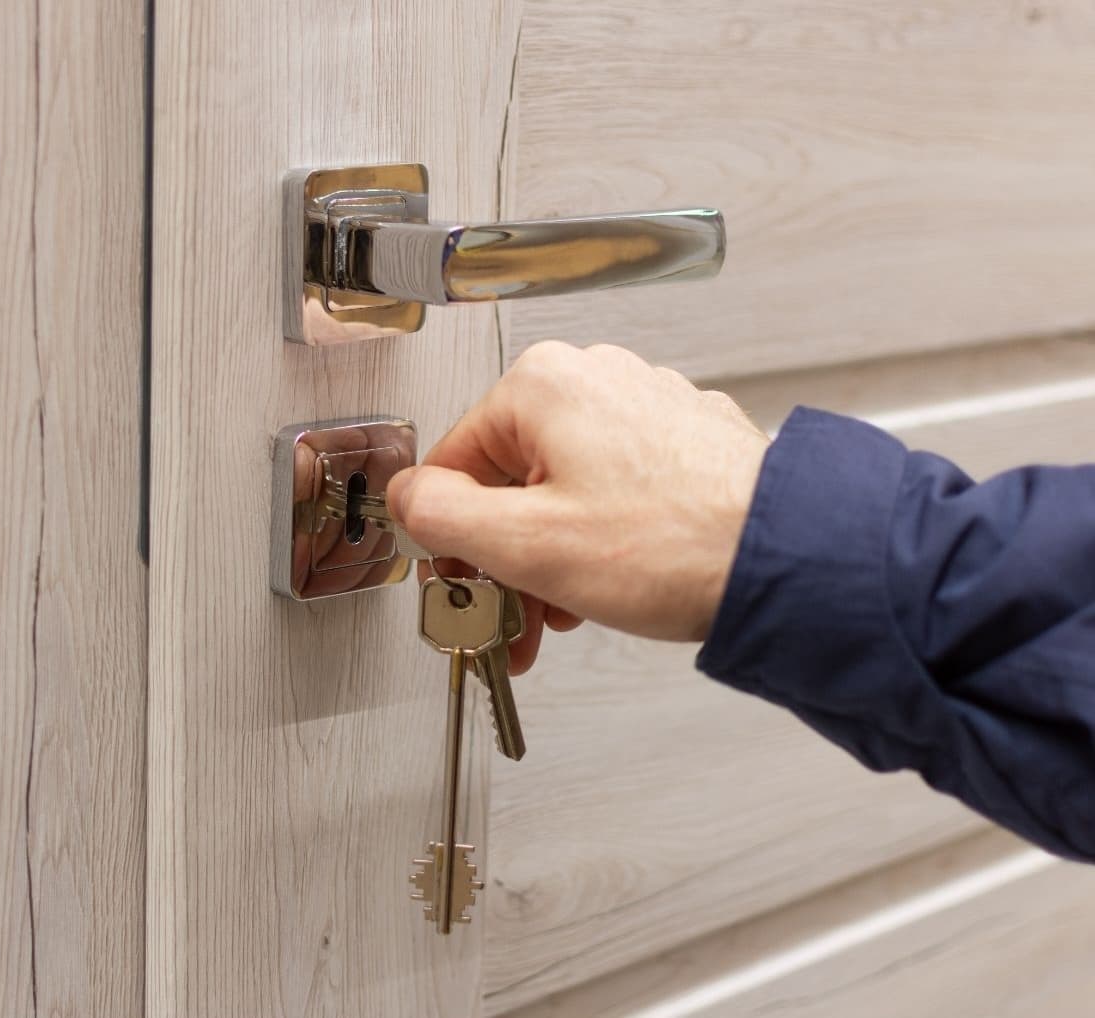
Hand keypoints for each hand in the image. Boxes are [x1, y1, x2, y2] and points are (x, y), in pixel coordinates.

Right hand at [386, 341, 768, 669]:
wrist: (791, 561)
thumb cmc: (678, 546)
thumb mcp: (525, 544)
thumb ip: (440, 517)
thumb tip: (406, 500)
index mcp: (543, 386)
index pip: (451, 464)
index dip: (449, 541)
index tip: (462, 589)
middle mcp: (595, 378)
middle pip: (508, 478)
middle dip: (505, 559)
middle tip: (513, 618)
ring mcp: (645, 404)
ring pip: (560, 487)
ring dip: (549, 558)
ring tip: (564, 614)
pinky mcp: (683, 438)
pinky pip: (612, 487)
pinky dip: (598, 538)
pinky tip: (609, 586)